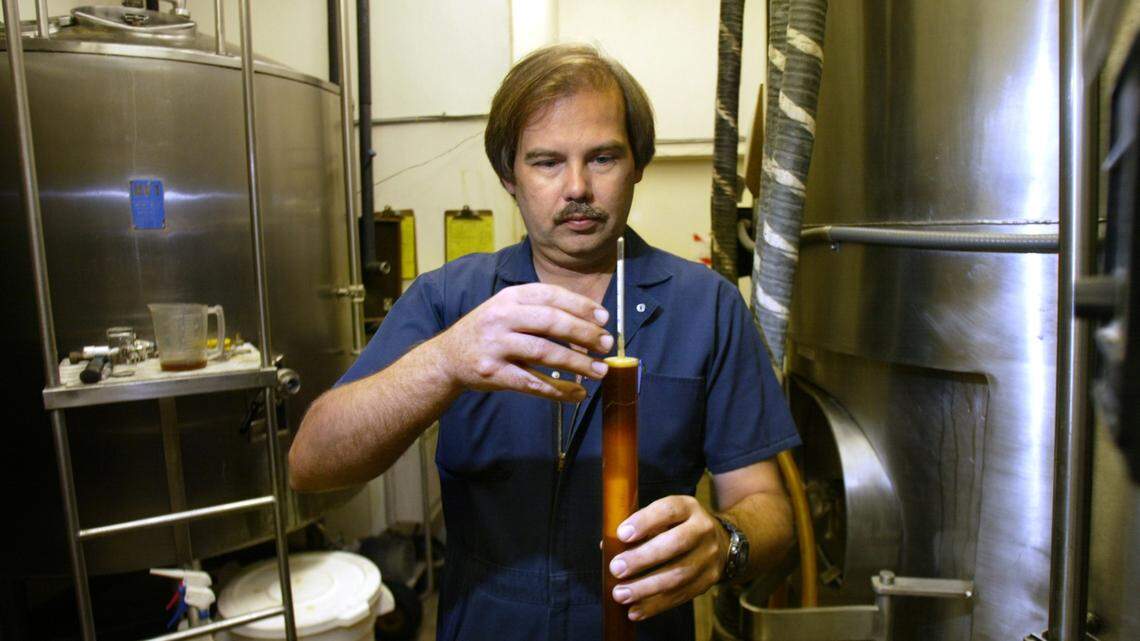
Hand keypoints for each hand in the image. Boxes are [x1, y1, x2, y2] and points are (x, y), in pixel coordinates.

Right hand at [434, 283, 611, 400]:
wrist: (447, 357)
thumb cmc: (489, 331)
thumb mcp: (508, 309)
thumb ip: (540, 310)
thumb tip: (590, 319)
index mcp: (510, 297)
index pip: (551, 295)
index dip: (581, 306)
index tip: (604, 318)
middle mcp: (502, 318)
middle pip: (551, 323)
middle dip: (584, 333)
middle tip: (606, 344)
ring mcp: (496, 346)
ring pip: (545, 353)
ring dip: (577, 363)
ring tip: (600, 371)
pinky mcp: (493, 373)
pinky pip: (532, 383)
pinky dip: (558, 390)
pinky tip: (577, 394)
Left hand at [607, 495, 726, 620]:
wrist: (719, 542)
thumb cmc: (676, 527)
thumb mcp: (662, 518)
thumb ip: (637, 529)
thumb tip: (608, 547)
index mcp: (687, 507)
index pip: (668, 510)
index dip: (645, 521)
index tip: (621, 534)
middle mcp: (703, 529)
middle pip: (675, 544)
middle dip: (643, 558)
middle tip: (616, 569)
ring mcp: (709, 556)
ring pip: (679, 575)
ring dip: (646, 588)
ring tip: (621, 594)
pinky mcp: (708, 580)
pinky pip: (681, 595)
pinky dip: (655, 605)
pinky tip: (635, 610)